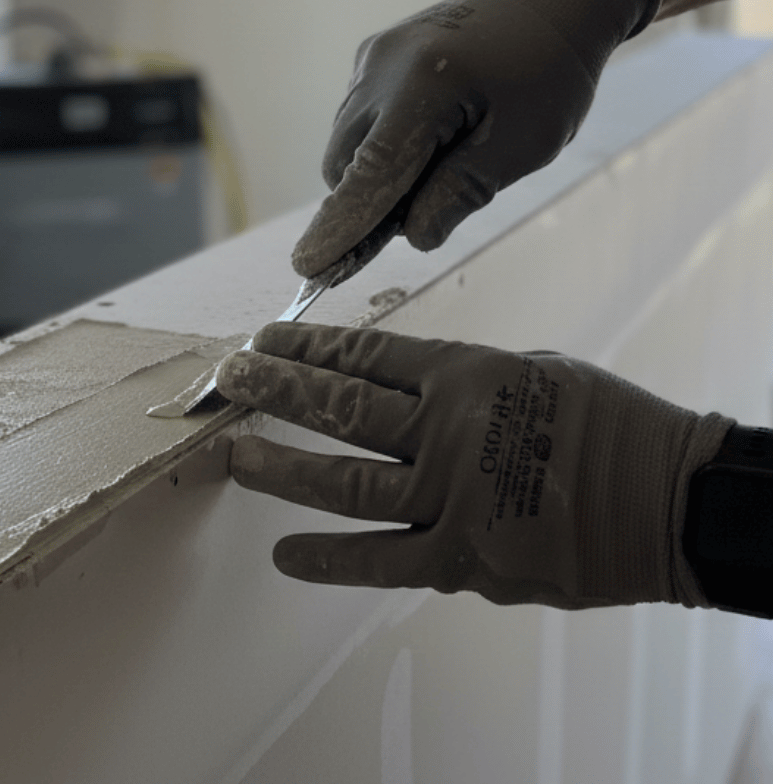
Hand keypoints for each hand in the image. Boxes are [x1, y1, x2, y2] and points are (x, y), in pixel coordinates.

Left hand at [216, 322, 730, 609]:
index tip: (267, 339)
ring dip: (282, 468)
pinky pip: (380, 560)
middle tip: (231, 379)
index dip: (309, 346)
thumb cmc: (607, 424)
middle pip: (341, 407)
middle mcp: (447, 432)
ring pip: (345, 482)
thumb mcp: (532, 370)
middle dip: (277, 389)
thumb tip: (401, 391)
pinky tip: (286, 555)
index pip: (367, 355)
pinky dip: (329, 559)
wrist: (670, 502)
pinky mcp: (462, 560)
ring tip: (234, 456)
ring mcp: (450, 499)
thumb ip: (461, 382)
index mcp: (467, 375)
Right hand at [292, 0, 662, 276]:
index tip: (310, 267)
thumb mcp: (523, 144)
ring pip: (347, 144)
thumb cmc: (550, 71)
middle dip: (368, 202)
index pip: (370, 174)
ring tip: (442, 163)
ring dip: (375, 174)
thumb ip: (461, 192)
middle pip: (345, 165)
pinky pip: (359, 119)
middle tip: (423, 215)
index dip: (341, 227)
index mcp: (424, 86)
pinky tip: (432, 136)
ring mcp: (372, 59)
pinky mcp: (374, 56)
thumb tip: (412, 236)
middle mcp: (382, 68)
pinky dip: (380, 144)